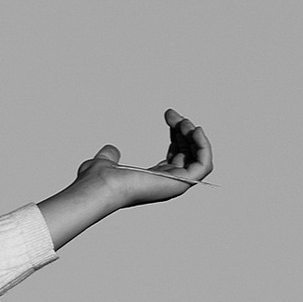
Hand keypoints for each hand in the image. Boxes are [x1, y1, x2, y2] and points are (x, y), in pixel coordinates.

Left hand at [78, 108, 211, 207]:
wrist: (100, 187)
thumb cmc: (97, 181)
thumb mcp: (105, 162)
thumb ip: (110, 156)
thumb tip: (111, 150)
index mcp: (153, 180)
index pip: (176, 156)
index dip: (176, 133)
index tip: (168, 115)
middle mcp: (166, 185)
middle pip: (188, 154)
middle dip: (185, 130)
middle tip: (172, 115)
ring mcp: (174, 186)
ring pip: (199, 159)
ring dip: (195, 136)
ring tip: (183, 121)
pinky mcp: (180, 183)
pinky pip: (204, 165)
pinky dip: (204, 146)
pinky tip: (195, 130)